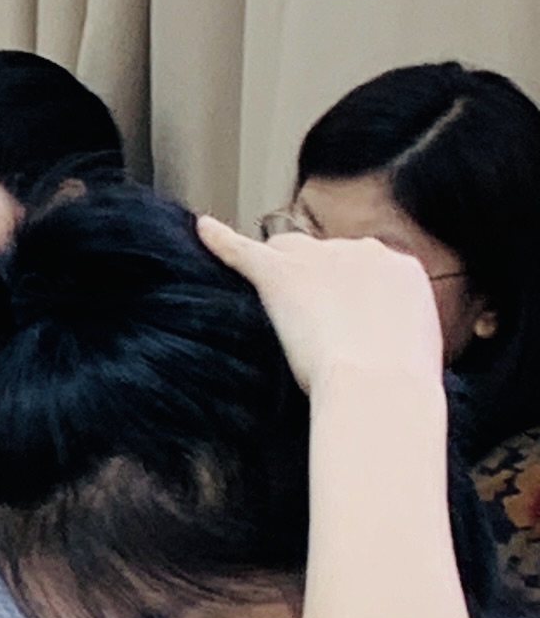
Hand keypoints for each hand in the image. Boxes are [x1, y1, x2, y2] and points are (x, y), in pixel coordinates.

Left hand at [200, 212, 449, 399]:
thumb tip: (375, 340)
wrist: (380, 386)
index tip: (341, 319)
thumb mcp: (414, 349)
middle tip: (311, 325)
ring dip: (280, 272)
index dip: (345, 293)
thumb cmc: (397, 386)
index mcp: (403, 270)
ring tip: (273, 309)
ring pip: (287, 251)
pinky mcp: (280, 273)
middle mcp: (365, 251)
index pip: (362, 267)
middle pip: (325, 255)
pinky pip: (241, 248)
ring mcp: (322, 258)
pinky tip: (203, 231)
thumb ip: (393, 329)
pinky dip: (220, 241)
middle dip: (315, 282)